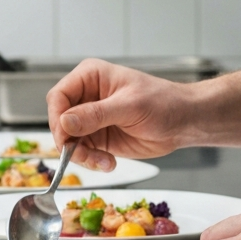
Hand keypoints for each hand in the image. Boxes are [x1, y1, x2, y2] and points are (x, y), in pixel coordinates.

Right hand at [46, 59, 197, 169]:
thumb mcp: (130, 106)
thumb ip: (96, 114)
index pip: (59, 96)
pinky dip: (91, 161)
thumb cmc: (163, 102)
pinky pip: (82, 152)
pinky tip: (108, 163)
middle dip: (68, 141)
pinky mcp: (98, 137)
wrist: (183, 122)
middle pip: (59, 120)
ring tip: (103, 161)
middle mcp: (86, 96)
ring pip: (68, 140)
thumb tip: (66, 122)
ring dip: (81, 155)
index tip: (65, 137)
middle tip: (81, 155)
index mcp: (90, 77)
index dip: (57, 118)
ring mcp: (91, 118)